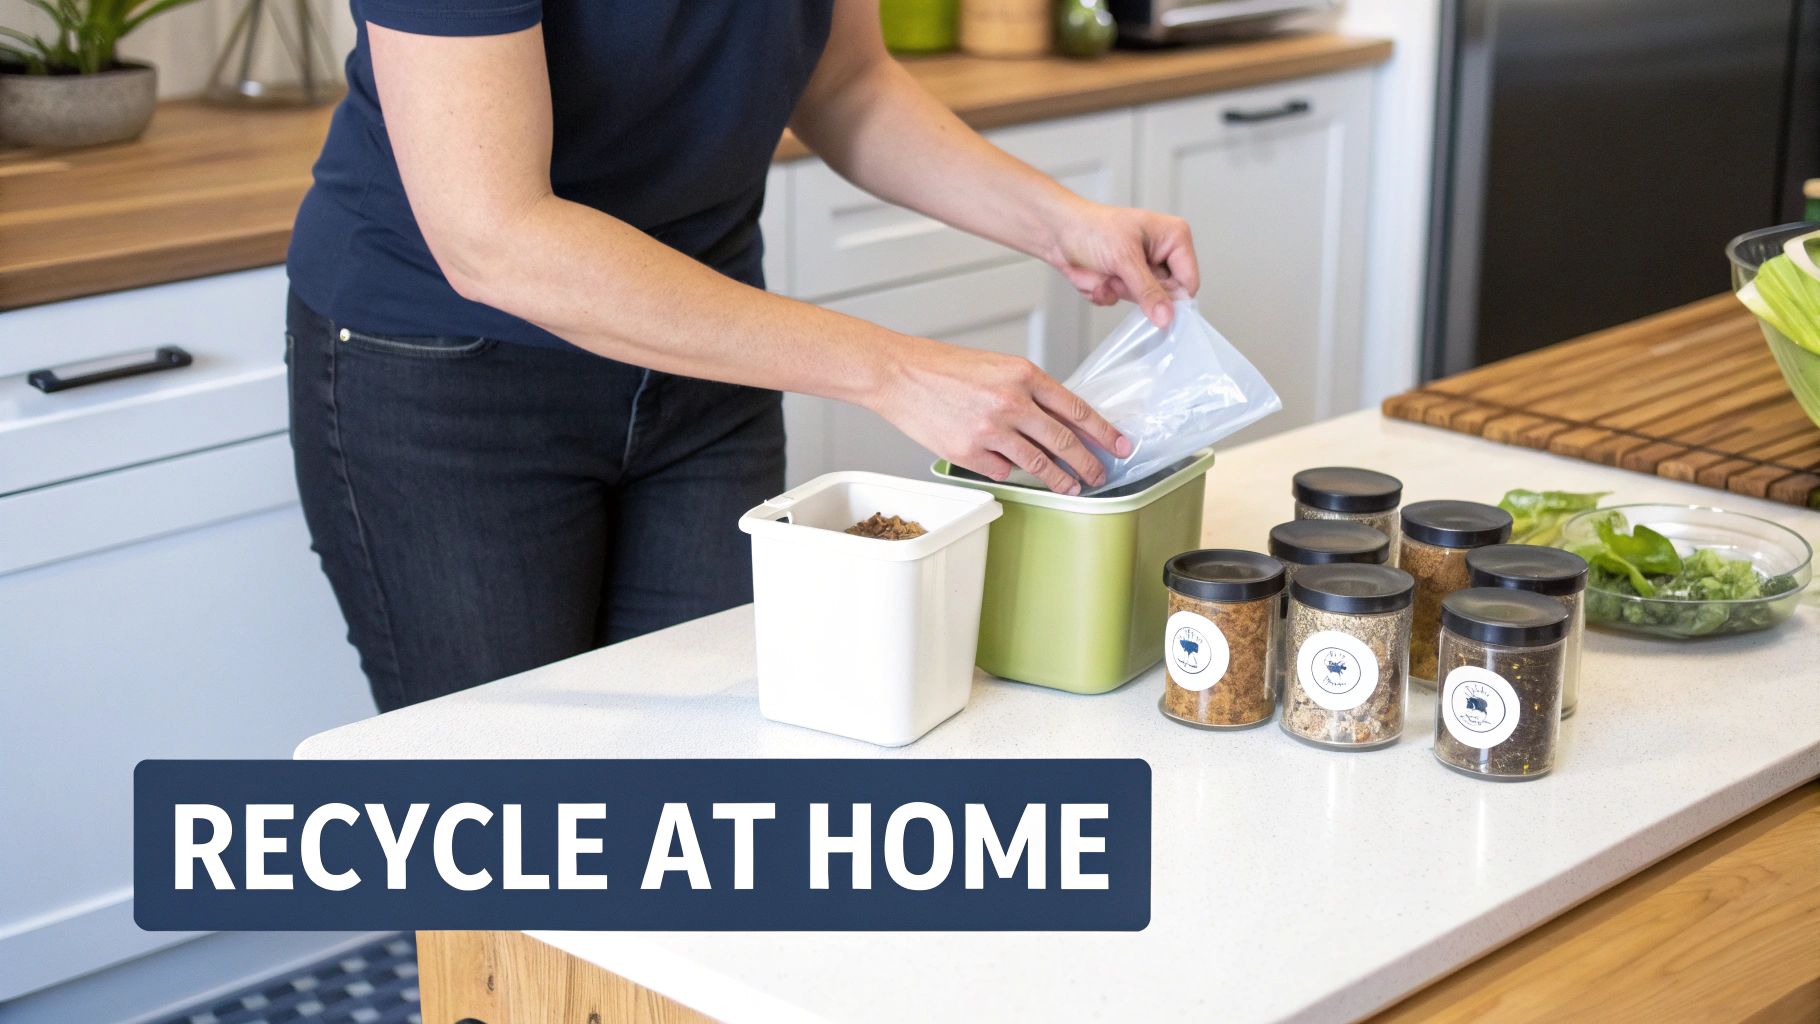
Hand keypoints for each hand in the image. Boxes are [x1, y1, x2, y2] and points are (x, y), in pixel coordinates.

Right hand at [871, 338, 1131, 494]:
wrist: (899, 375)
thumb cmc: (944, 367)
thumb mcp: (997, 366)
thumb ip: (1030, 391)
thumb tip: (1061, 420)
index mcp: (1023, 375)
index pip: (1077, 409)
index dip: (1104, 432)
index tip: (1120, 446)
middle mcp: (1011, 403)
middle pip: (1065, 442)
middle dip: (1090, 463)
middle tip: (1101, 475)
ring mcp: (990, 431)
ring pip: (1039, 464)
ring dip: (1061, 479)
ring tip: (1072, 487)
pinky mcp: (969, 454)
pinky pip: (1003, 472)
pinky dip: (1010, 471)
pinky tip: (1010, 467)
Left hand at [1042, 200, 1198, 327]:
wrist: (1057, 231)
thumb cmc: (1091, 228)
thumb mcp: (1124, 259)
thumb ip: (1148, 291)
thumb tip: (1167, 317)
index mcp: (1174, 238)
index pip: (1188, 282)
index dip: (1173, 299)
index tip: (1155, 309)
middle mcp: (1162, 254)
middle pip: (1165, 295)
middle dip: (1135, 292)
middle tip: (1118, 276)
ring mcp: (1142, 269)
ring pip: (1140, 301)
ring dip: (1117, 291)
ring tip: (1104, 273)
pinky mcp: (1124, 281)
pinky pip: (1120, 301)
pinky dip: (1104, 294)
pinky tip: (1095, 277)